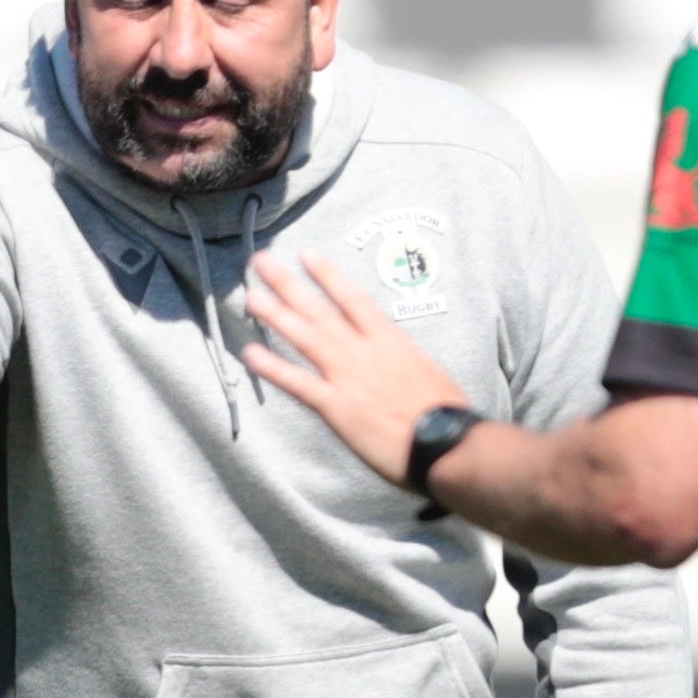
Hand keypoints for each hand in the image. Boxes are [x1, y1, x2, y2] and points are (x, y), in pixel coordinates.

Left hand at [239, 254, 470, 485]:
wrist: (446, 442)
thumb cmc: (445, 413)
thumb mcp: (426, 372)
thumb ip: (401, 359)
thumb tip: (392, 355)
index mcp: (390, 340)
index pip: (353, 298)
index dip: (327, 275)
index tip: (307, 255)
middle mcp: (364, 351)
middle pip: (320, 310)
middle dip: (288, 284)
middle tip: (261, 261)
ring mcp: (348, 377)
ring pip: (306, 338)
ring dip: (276, 316)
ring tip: (251, 297)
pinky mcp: (338, 408)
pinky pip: (299, 383)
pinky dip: (274, 368)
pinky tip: (250, 354)